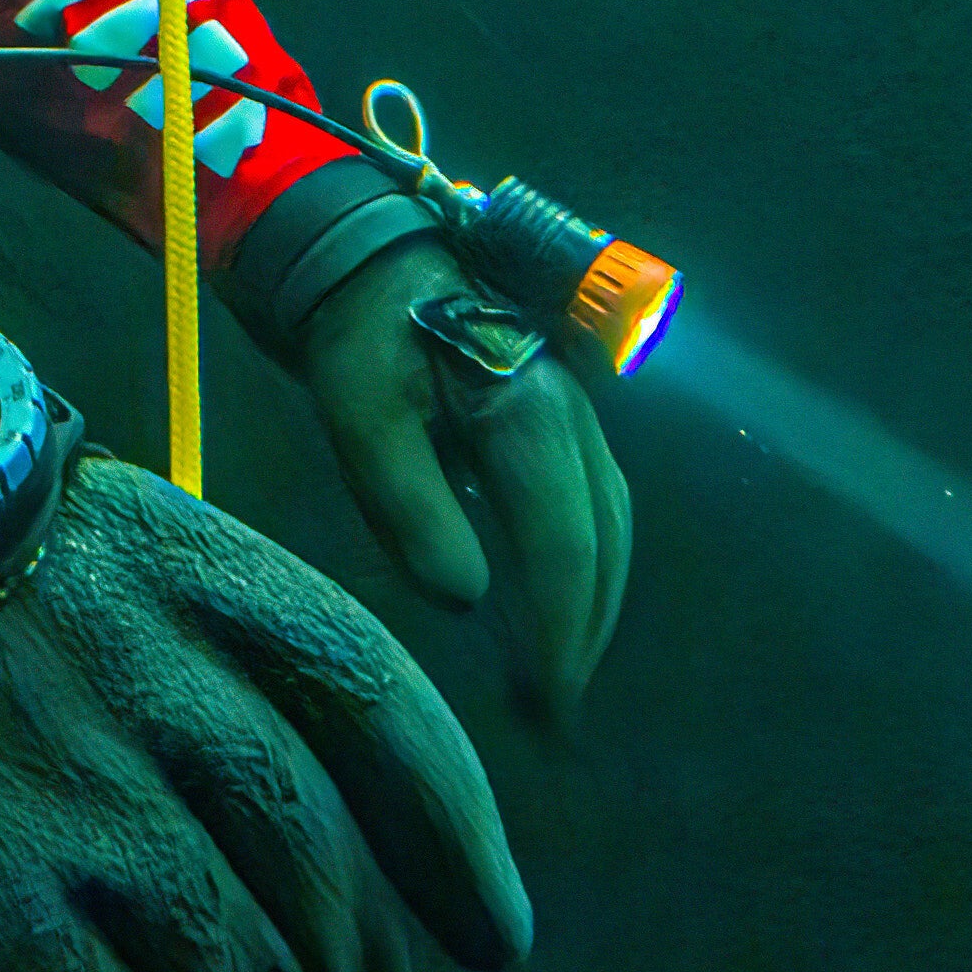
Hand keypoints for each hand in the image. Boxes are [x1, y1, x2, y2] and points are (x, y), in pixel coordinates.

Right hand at [0, 433, 530, 971]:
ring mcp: (57, 779)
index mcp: (196, 567)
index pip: (375, 702)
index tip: (494, 940)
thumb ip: (256, 671)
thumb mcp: (137, 559)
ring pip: (233, 959)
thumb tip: (403, 860)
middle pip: (313, 854)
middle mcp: (137, 666)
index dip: (456, 839)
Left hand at [294, 236, 633, 726]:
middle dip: (584, 631)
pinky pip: (593, 504)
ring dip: (594, 603)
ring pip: (610, 523)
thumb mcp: (363, 417)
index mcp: (528, 412)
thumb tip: (466, 602)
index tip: (544, 699)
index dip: (559, 630)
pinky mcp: (557, 421)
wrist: (367, 261)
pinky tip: (559, 603)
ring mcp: (571, 415)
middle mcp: (569, 415)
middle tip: (554, 710)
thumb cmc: (361, 338)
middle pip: (605, 541)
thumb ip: (410, 507)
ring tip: (561, 672)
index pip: (564, 544)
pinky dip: (587, 565)